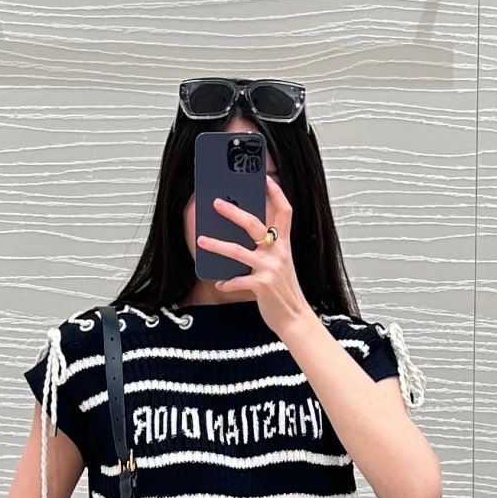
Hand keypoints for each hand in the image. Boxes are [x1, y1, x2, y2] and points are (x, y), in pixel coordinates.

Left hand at [196, 175, 310, 338]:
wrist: (295, 318)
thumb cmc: (284, 291)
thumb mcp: (280, 265)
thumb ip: (267, 250)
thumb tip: (245, 237)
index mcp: (284, 244)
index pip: (285, 211)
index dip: (276, 193)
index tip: (265, 179)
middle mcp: (279, 252)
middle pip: (255, 224)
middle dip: (233, 212)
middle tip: (216, 203)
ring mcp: (270, 268)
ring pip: (239, 251)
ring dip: (217, 245)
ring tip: (201, 240)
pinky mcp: (262, 286)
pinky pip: (238, 280)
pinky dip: (227, 282)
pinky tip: (219, 283)